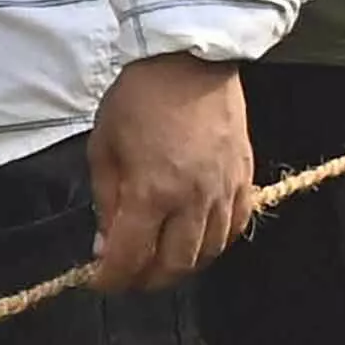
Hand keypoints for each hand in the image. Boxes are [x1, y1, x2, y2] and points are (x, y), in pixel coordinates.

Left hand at [88, 52, 255, 289]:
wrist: (191, 62)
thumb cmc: (138, 100)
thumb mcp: (104, 149)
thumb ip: (106, 201)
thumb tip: (106, 243)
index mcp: (150, 193)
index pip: (130, 257)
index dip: (111, 279)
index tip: (98, 282)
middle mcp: (193, 200)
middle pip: (175, 264)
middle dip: (147, 280)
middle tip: (129, 276)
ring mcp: (225, 191)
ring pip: (209, 251)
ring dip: (182, 265)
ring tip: (162, 261)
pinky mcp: (245, 178)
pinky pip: (236, 226)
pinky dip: (217, 242)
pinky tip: (200, 240)